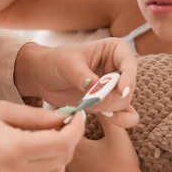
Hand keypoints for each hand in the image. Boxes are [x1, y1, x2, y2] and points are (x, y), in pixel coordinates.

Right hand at [0, 100, 85, 171]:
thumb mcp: (1, 109)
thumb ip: (37, 116)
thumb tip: (65, 116)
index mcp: (14, 149)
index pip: (63, 143)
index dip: (76, 127)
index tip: (77, 115)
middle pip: (62, 160)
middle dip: (68, 139)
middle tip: (59, 123)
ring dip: (58, 158)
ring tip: (44, 141)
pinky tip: (36, 162)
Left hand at [14, 38, 138, 127]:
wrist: (42, 77)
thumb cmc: (55, 62)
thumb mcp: (68, 65)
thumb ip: (84, 77)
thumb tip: (99, 90)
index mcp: (114, 50)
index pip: (129, 64)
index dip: (129, 79)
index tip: (121, 92)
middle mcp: (119, 68)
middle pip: (128, 88)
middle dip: (111, 98)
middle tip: (89, 101)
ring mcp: (115, 88)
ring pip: (125, 104)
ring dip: (111, 110)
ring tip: (89, 106)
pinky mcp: (109, 103)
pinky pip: (124, 116)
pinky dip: (118, 120)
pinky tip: (104, 118)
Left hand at [65, 115, 142, 171]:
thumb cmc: (124, 162)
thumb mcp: (117, 134)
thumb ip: (107, 114)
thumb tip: (100, 98)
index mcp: (75, 148)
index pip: (63, 129)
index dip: (69, 121)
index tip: (75, 116)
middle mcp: (67, 164)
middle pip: (62, 145)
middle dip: (69, 136)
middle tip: (80, 130)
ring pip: (66, 161)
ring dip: (73, 153)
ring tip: (86, 147)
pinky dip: (78, 170)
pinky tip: (89, 165)